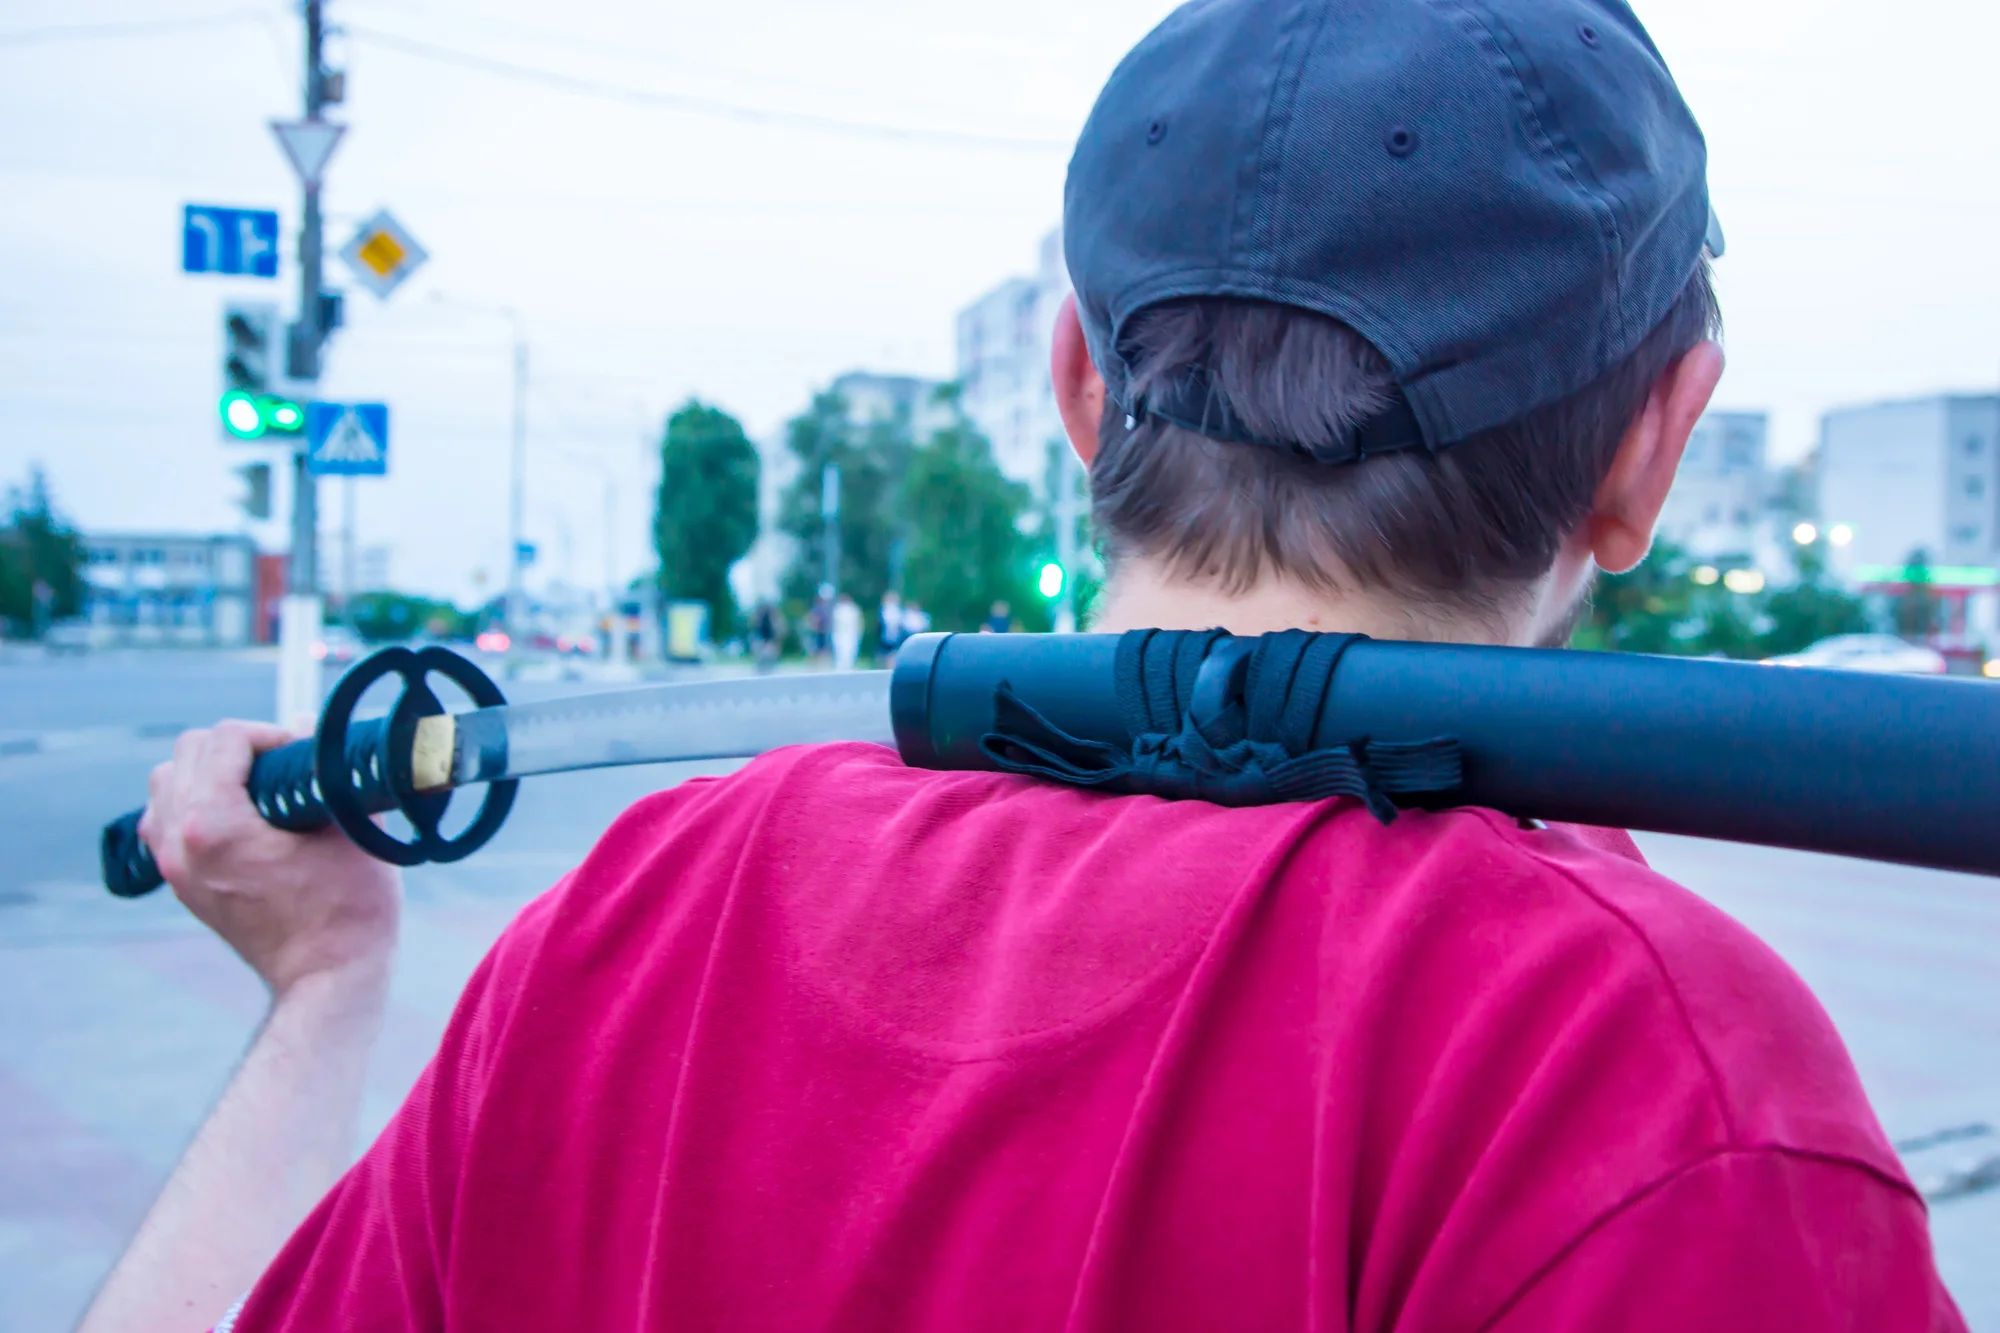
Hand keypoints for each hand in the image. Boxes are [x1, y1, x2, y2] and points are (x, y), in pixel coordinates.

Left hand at [140, 720, 400, 998]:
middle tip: (281, 763)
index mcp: (215, 825)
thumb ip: (326, 771)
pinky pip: (162, 821)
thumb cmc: (348, 911)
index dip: (268, 733)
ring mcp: (173, 867)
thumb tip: (307, 730)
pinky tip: (232, 814)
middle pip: (186, 752)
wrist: (326, 979)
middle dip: (235, 746)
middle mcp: (180, 842)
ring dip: (206, 770)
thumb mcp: (348, 830)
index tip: (300, 751)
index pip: (224, 738)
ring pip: (166, 783)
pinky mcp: (180, 884)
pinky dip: (189, 804)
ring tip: (253, 785)